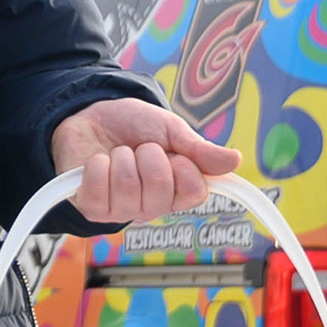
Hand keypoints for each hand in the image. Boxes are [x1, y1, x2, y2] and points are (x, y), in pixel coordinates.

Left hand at [50, 98, 240, 223]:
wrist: (91, 115)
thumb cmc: (133, 127)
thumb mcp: (170, 130)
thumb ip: (198, 149)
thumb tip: (235, 160)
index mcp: (177, 191)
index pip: (196, 192)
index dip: (184, 165)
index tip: (173, 152)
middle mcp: (151, 207)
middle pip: (160, 187)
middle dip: (148, 154)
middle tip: (139, 149)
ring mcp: (121, 211)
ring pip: (127, 186)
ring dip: (120, 157)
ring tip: (117, 154)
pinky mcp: (92, 208)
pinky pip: (98, 188)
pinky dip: (97, 165)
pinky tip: (97, 162)